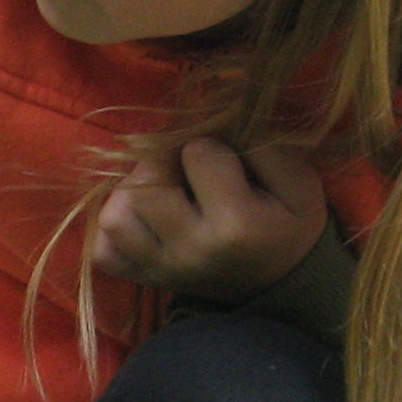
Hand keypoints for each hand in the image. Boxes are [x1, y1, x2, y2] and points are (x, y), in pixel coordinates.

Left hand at [87, 138, 329, 302]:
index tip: (228, 166)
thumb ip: (264, 147)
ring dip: (132, 194)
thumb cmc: (287, 225)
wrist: (282, 282)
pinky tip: (144, 219)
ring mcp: (162, 270)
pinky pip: (104, 251)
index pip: (197, 154)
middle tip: (183, 171)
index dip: (211, 147)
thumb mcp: (298, 183)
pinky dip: (117, 230)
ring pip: (115, 217)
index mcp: (235, 225)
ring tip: (162, 193)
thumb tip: (218, 120)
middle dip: (162, 164)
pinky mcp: (145, 280)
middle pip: (144, 185)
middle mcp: (191, 251)